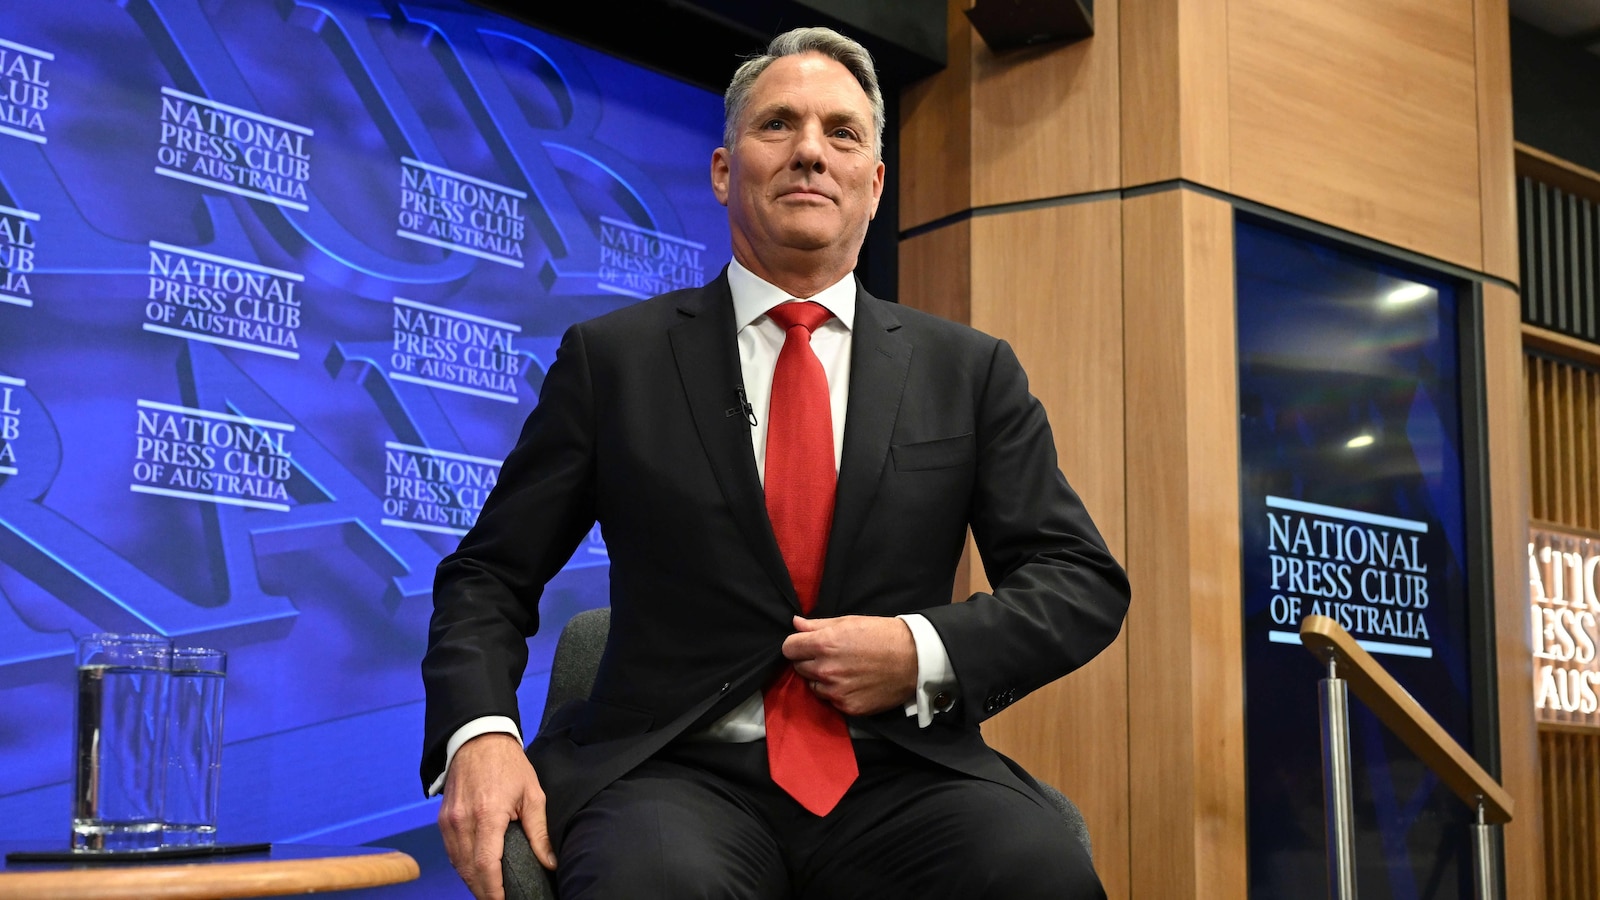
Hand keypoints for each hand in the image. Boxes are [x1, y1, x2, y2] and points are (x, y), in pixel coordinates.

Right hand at [438, 733, 555, 899]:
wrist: (478, 738)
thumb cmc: (508, 764)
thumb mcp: (533, 794)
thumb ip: (539, 832)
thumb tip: (549, 861)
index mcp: (487, 815)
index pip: (484, 866)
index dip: (493, 891)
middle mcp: (463, 821)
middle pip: (468, 871)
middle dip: (483, 891)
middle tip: (500, 899)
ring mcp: (449, 821)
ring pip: (457, 864)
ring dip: (472, 881)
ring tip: (490, 891)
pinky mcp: (443, 819)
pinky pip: (451, 852)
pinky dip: (463, 866)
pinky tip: (476, 872)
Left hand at [782, 615, 917, 715]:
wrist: (913, 658)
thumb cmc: (882, 635)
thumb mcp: (849, 622)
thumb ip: (817, 625)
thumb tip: (795, 624)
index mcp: (823, 644)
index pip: (788, 648)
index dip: (797, 645)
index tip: (806, 645)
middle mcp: (826, 669)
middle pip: (798, 667)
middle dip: (809, 661)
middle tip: (830, 656)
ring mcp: (836, 691)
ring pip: (813, 686)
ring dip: (822, 679)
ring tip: (844, 670)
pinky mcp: (848, 707)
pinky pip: (831, 700)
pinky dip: (838, 693)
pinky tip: (854, 683)